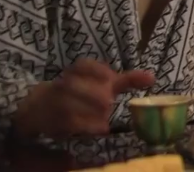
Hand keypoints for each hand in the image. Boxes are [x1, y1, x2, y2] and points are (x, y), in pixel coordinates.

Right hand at [13, 58, 154, 137]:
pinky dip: (83, 126)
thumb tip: (152, 77)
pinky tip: (100, 129)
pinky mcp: (50, 121)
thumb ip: (127, 80)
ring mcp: (54, 103)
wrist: (40, 107)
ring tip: (106, 117)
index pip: (82, 65)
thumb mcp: (104, 84)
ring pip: (67, 104)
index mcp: (76, 72)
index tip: (110, 78)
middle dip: (92, 93)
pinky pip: (65, 123)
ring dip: (87, 111)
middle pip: (72, 84)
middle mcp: (63, 84)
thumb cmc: (81, 92)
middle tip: (109, 102)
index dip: (96, 70)